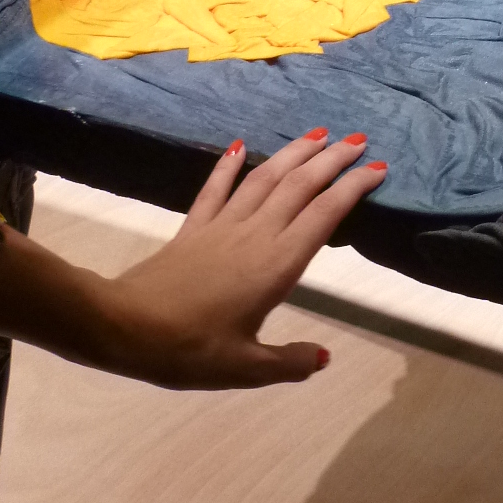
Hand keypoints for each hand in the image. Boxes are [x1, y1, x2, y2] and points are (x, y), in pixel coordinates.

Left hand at [90, 130, 385, 388]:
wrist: (124, 326)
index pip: (324, 216)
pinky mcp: (193, 228)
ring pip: (265, 179)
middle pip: (300, 186)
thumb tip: (322, 356)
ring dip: (293, 153)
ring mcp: (222, 227)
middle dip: (332, 159)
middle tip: (358, 139)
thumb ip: (288, 361)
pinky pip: (215, 189)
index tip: (378, 169)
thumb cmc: (189, 350)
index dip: (353, 189)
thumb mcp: (245, 368)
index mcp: (277, 265)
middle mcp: (255, 235)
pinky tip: (240, 145)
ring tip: (317, 133)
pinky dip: (229, 165)